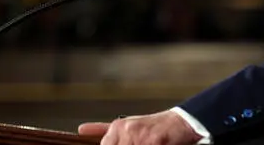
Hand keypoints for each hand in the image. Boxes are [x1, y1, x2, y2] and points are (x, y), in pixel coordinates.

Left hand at [78, 110, 202, 144]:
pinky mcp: (153, 142)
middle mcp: (126, 130)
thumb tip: (81, 130)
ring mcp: (139, 137)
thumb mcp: (127, 124)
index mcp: (117, 127)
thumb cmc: (154, 126)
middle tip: (140, 143)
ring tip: (147, 142)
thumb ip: (103, 129)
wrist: (181, 122)